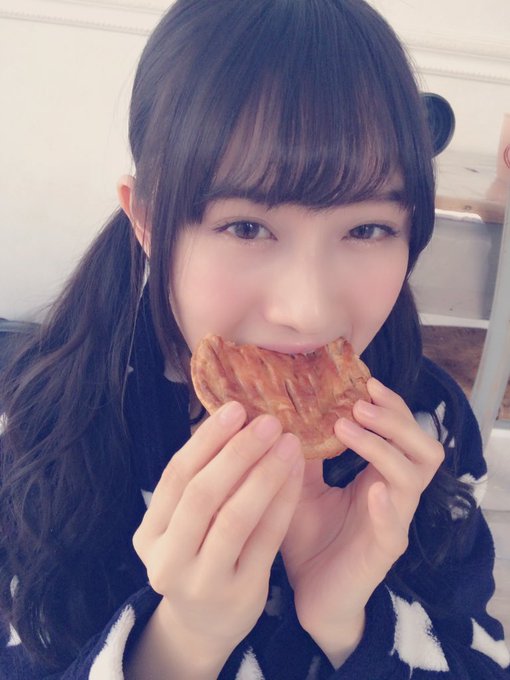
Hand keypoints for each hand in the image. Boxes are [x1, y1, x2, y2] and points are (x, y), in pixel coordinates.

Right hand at [132, 401, 303, 663]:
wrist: (204, 625)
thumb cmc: (196, 555)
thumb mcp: (182, 525)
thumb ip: (199, 482)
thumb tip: (231, 418)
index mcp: (149, 535)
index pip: (175, 477)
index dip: (206, 440)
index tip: (235, 409)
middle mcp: (169, 561)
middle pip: (202, 495)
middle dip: (237, 452)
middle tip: (268, 421)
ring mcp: (204, 582)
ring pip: (235, 518)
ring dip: (264, 473)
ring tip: (288, 442)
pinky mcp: (241, 595)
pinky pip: (266, 540)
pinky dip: (282, 502)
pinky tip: (296, 474)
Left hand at [281, 378, 444, 659]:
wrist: (307, 594)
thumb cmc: (306, 537)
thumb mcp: (298, 485)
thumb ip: (301, 454)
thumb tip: (285, 411)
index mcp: (378, 476)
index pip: (403, 432)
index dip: (391, 405)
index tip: (365, 381)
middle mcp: (393, 495)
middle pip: (423, 448)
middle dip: (395, 419)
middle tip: (358, 403)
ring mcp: (393, 522)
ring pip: (413, 477)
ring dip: (384, 447)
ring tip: (349, 428)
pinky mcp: (383, 552)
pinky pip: (396, 526)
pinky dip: (386, 504)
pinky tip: (371, 488)